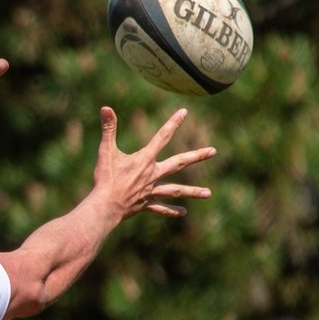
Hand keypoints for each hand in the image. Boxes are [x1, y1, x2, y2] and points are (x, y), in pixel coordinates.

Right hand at [89, 106, 216, 221]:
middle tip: (213, 151)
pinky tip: (184, 212)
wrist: (105, 207)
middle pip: (179, 163)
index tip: (184, 112)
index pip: (162, 137)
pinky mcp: (146, 204)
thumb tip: (105, 107)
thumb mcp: (106, 151)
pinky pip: (161, 207)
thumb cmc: (105, 179)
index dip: (173, 123)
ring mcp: (151, 190)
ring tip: (209, 193)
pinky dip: (172, 210)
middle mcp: (152, 174)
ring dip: (192, 191)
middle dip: (196, 156)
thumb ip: (108, 128)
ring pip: (175, 190)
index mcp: (145, 160)